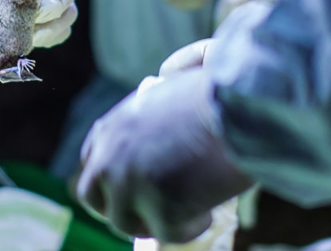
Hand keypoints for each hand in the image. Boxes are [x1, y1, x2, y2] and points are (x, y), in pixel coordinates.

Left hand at [0, 0, 79, 45]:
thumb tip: (10, 12)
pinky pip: (58, 33)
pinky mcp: (43, 19)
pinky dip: (45, 40)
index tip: (32, 17)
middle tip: (28, 31)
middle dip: (51, 21)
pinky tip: (23, 41)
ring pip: (67, 19)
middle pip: (70, 1)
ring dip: (48, 33)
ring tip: (22, 38)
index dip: (54, 3)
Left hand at [77, 68, 252, 242]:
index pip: (92, 161)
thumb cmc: (213, 96)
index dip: (108, 180)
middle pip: (92, 196)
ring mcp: (130, 185)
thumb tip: (154, 160)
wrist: (238, 106)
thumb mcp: (163, 101)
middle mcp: (110, 157)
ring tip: (188, 209)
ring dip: (154, 222)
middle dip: (117, 208)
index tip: (127, 190)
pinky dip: (190, 228)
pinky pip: (168, 234)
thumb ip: (146, 129)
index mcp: (111, 127)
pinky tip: (209, 211)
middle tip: (146, 216)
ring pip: (126, 223)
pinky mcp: (159, 208)